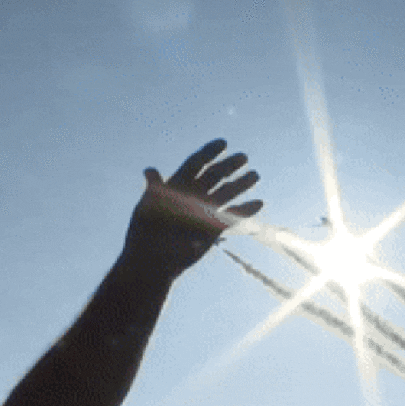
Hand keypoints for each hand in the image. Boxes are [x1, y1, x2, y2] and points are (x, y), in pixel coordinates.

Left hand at [123, 139, 262, 277]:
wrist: (153, 262)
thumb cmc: (145, 234)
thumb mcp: (148, 209)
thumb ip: (154, 190)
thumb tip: (149, 171)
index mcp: (178, 184)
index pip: (196, 163)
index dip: (209, 152)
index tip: (223, 143)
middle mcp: (193, 194)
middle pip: (215, 175)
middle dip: (229, 165)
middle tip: (243, 157)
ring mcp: (204, 210)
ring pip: (226, 193)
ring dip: (240, 184)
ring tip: (255, 175)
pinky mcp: (213, 227)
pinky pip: (232, 216)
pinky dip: (245, 210)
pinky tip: (259, 203)